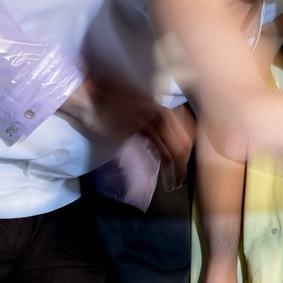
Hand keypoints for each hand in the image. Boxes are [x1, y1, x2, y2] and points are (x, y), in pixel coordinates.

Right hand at [60, 76, 194, 188]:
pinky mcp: (133, 137)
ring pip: (169, 156)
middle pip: (182, 149)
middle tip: (179, 181)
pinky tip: (153, 180)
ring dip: (172, 174)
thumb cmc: (117, 102)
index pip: (187, 137)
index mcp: (166, 111)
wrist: (94, 97)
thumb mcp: (145, 108)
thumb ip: (158, 122)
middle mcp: (161, 118)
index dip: (187, 155)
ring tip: (171, 185)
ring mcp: (147, 127)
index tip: (183, 166)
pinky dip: (153, 172)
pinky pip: (149, 159)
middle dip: (183, 168)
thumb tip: (167, 139)